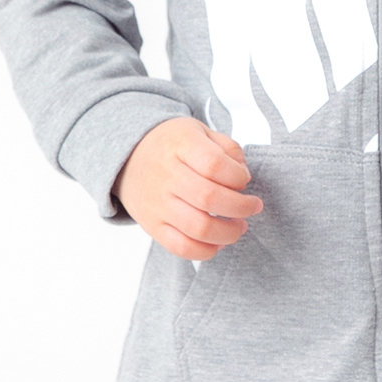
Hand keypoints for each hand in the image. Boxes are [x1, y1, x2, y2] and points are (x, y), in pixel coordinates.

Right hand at [115, 117, 262, 261]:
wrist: (129, 157)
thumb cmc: (172, 145)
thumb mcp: (200, 131)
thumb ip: (228, 149)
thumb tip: (244, 176)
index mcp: (181, 146)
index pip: (214, 165)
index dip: (238, 176)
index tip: (244, 180)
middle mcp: (167, 176)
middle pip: (209, 199)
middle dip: (241, 207)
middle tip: (253, 207)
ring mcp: (158, 204)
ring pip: (198, 228)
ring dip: (229, 232)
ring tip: (239, 226)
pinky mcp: (153, 226)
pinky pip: (181, 247)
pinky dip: (206, 250)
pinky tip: (219, 242)